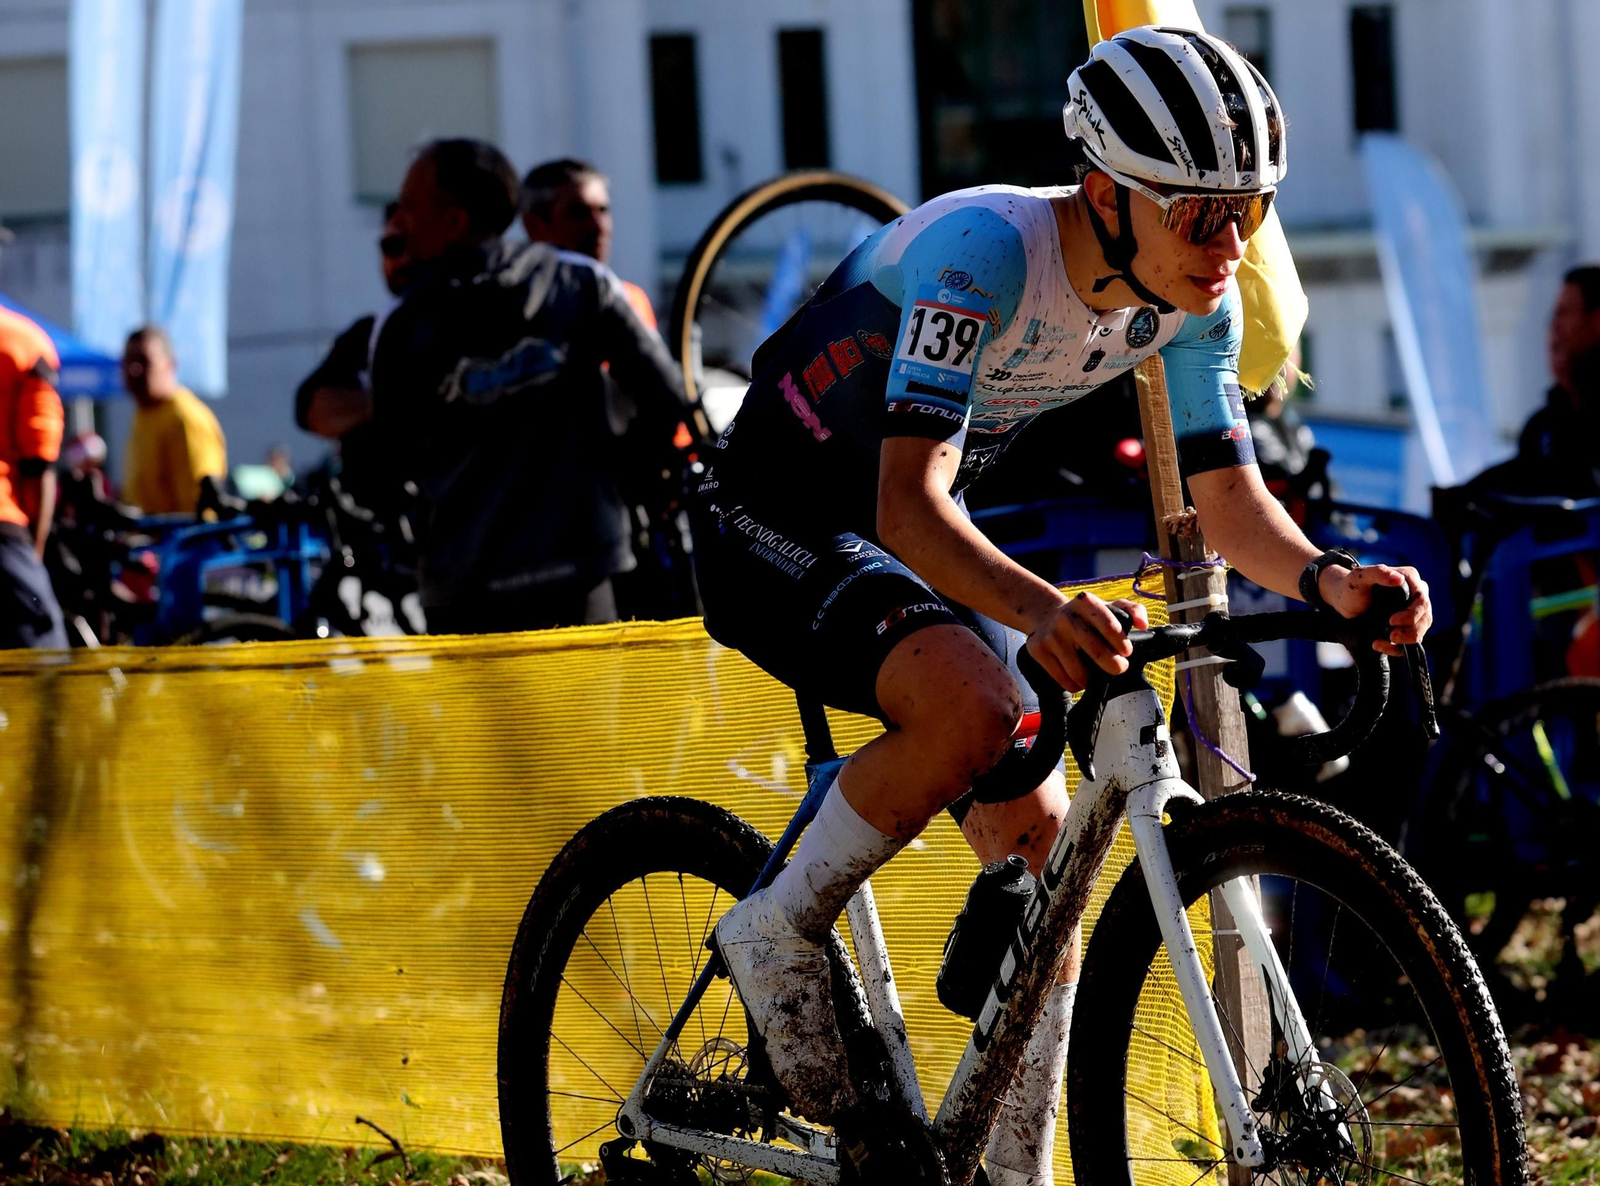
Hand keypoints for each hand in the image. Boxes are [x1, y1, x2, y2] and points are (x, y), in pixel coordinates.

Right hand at [1024, 592, 1150, 691]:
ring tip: (1096, 677)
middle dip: (1112, 665)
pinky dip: (1074, 685)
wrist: (1046, 615)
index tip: (1126, 652)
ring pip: (1077, 671)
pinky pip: (1061, 678)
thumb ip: (1132, 610)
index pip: (1108, 624)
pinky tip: (1079, 680)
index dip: (1120, 642)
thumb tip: (1142, 624)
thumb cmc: (1085, 616)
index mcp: (1085, 603)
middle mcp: (1066, 617)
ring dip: (1091, 680)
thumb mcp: (1108, 606)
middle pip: (1094, 650)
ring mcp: (1050, 634)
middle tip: (1118, 668)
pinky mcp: (1037, 649)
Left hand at [1318, 562, 1432, 655]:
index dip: (1412, 613)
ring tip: (1381, 642)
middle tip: (1392, 636)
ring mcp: (1412, 613)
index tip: (1392, 621)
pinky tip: (1378, 645)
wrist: (1341, 601)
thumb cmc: (1351, 586)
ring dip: (1405, 641)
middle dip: (1411, 631)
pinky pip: (1408, 642)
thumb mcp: (1360, 577)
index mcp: (1410, 579)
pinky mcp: (1404, 627)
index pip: (1422, 600)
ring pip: (1420, 631)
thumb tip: (1398, 578)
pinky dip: (1395, 648)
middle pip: (1425, 618)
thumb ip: (1378, 573)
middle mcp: (1415, 596)